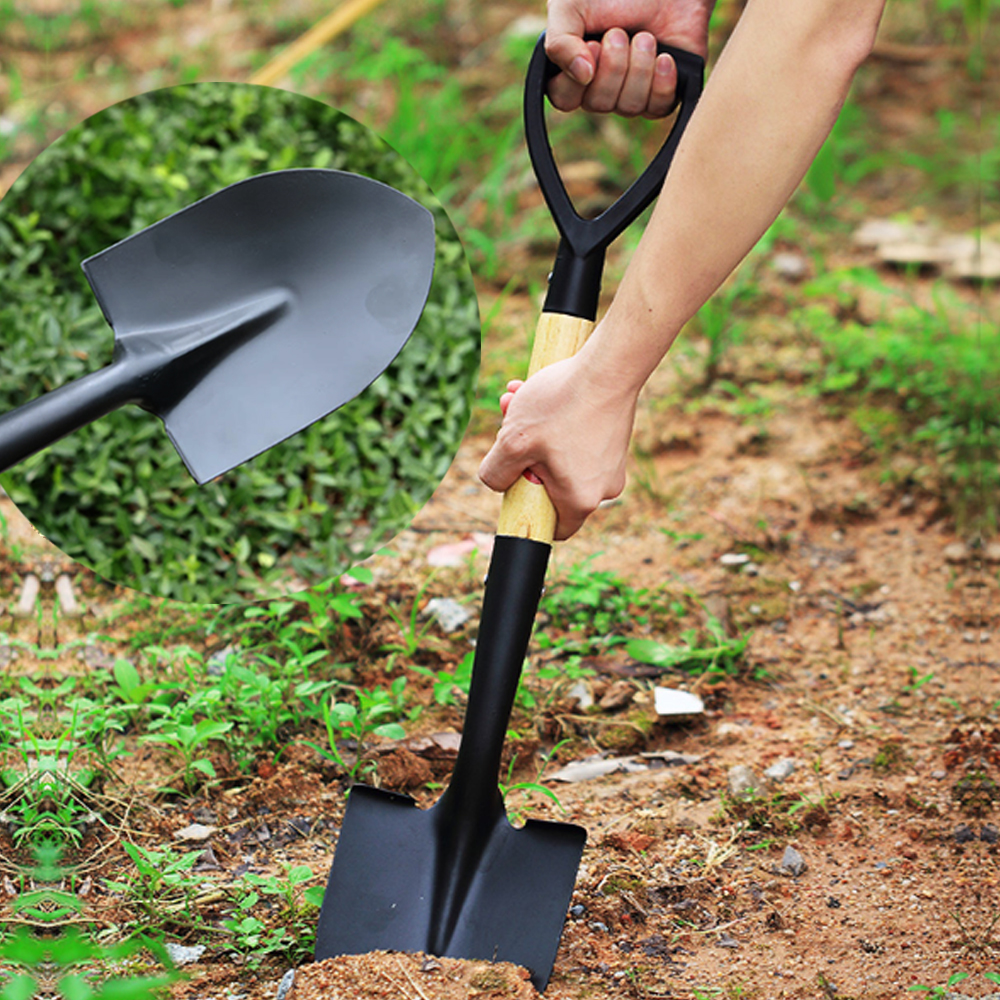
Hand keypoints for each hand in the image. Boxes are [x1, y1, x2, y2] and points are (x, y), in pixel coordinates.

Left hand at [478, 349, 637, 539]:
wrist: (609, 366)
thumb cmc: (561, 405)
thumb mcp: (513, 441)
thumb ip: (496, 472)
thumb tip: (497, 482)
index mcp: (580, 500)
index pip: (554, 527)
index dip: (529, 509)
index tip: (517, 482)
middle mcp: (604, 489)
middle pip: (551, 484)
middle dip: (524, 455)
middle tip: (506, 422)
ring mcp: (613, 465)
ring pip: (560, 456)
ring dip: (535, 431)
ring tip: (518, 398)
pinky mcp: (616, 441)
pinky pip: (578, 441)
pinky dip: (557, 422)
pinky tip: (542, 393)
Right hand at [545, 0, 713, 116]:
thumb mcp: (572, 5)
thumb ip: (560, 41)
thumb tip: (582, 75)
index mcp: (572, 67)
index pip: (564, 98)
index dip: (578, 79)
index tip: (593, 45)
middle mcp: (599, 87)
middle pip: (598, 104)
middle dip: (613, 66)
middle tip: (620, 32)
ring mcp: (630, 93)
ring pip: (628, 107)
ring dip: (639, 68)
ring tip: (646, 37)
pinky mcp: (660, 94)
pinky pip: (657, 108)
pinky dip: (661, 83)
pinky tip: (665, 57)